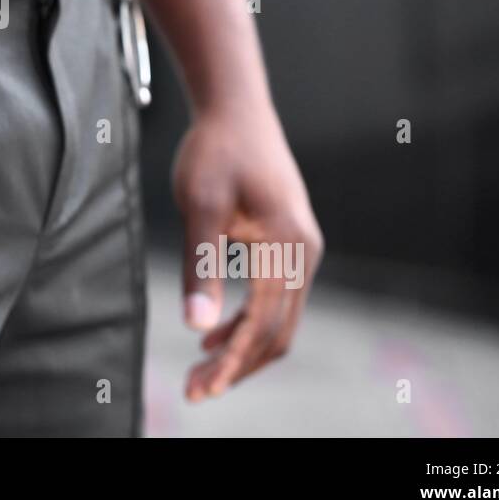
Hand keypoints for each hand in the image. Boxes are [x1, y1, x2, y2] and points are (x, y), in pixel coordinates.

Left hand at [172, 102, 322, 400]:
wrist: (236, 109)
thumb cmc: (215, 151)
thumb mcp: (200, 206)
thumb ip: (199, 266)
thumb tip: (195, 325)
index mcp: (288, 246)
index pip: (262, 324)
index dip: (232, 362)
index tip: (201, 389)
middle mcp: (305, 253)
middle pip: (277, 332)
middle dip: (237, 366)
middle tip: (193, 390)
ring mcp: (302, 250)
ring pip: (278, 320)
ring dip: (241, 348)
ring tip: (199, 371)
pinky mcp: (290, 245)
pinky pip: (274, 300)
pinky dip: (246, 323)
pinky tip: (212, 332)